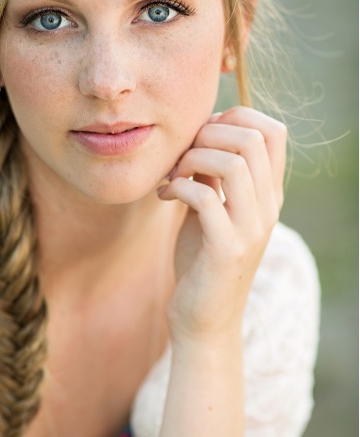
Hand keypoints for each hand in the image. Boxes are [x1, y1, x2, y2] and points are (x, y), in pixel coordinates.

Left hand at [157, 106, 286, 342]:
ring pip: (233, 162)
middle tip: (180, 156)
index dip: (234, 118)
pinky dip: (177, 186)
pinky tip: (163, 196)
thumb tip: (201, 134)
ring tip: (172, 175)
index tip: (199, 137)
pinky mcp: (226, 248)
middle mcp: (267, 206)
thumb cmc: (201, 259)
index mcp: (267, 193)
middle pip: (252, 138)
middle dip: (207, 134)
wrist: (202, 318)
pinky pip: (205, 197)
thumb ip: (211, 175)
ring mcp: (250, 227)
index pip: (273, 131)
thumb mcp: (210, 208)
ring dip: (191, 159)